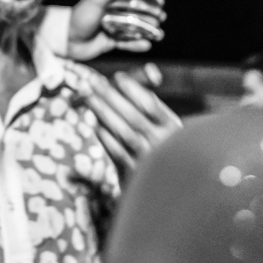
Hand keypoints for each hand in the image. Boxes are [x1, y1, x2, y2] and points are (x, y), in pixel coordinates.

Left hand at [67, 0, 166, 60]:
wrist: (66, 39)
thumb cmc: (80, 16)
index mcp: (110, 0)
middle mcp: (113, 13)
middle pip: (137, 13)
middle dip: (151, 15)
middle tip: (162, 17)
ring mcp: (113, 28)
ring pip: (135, 29)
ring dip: (148, 31)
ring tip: (159, 34)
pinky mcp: (111, 42)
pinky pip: (127, 43)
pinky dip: (137, 45)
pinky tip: (147, 45)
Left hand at [83, 63, 181, 178]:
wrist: (166, 188)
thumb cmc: (161, 148)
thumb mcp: (165, 126)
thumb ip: (151, 103)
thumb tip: (140, 74)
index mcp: (173, 128)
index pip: (150, 104)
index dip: (133, 89)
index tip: (118, 77)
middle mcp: (162, 143)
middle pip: (132, 116)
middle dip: (110, 97)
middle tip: (93, 82)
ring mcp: (148, 160)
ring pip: (122, 132)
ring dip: (103, 112)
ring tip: (89, 97)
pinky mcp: (134, 174)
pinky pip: (115, 151)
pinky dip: (104, 136)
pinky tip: (95, 123)